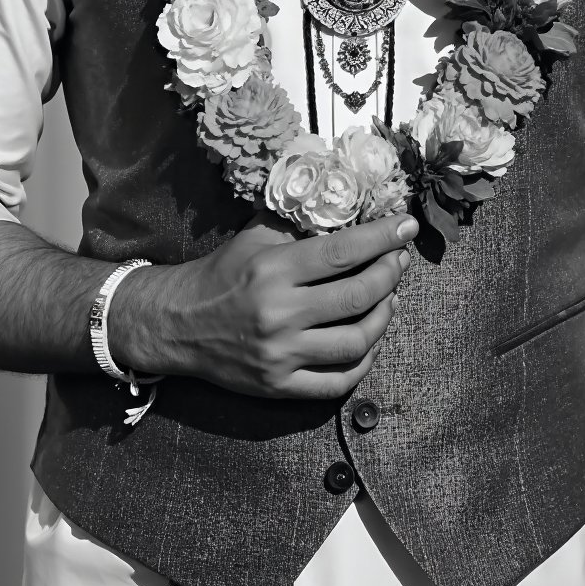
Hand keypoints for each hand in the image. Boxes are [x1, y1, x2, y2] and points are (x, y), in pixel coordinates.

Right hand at [112, 210, 416, 399]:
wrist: (178, 324)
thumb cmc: (223, 272)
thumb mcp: (255, 236)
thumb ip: (297, 219)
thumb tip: (347, 199)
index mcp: (274, 269)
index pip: (344, 251)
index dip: (383, 238)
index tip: (406, 226)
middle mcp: (279, 313)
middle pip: (358, 296)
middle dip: (390, 275)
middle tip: (400, 261)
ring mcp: (281, 354)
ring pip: (356, 342)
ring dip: (383, 318)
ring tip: (388, 299)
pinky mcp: (280, 386)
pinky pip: (338, 382)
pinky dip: (363, 362)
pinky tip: (368, 341)